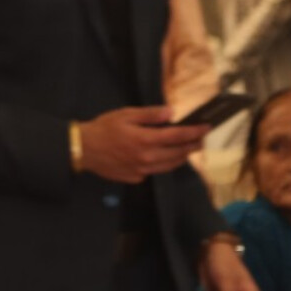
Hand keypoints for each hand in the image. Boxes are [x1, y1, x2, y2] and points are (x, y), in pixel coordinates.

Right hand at [74, 106, 206, 182]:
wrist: (82, 149)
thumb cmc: (102, 128)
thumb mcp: (124, 115)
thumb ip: (149, 114)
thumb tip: (171, 112)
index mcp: (145, 140)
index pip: (178, 136)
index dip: (195, 131)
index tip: (207, 127)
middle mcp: (147, 158)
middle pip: (179, 153)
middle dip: (193, 145)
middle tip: (201, 138)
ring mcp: (142, 170)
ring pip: (171, 165)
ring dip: (183, 156)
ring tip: (188, 149)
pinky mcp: (136, 177)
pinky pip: (156, 171)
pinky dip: (164, 163)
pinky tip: (163, 157)